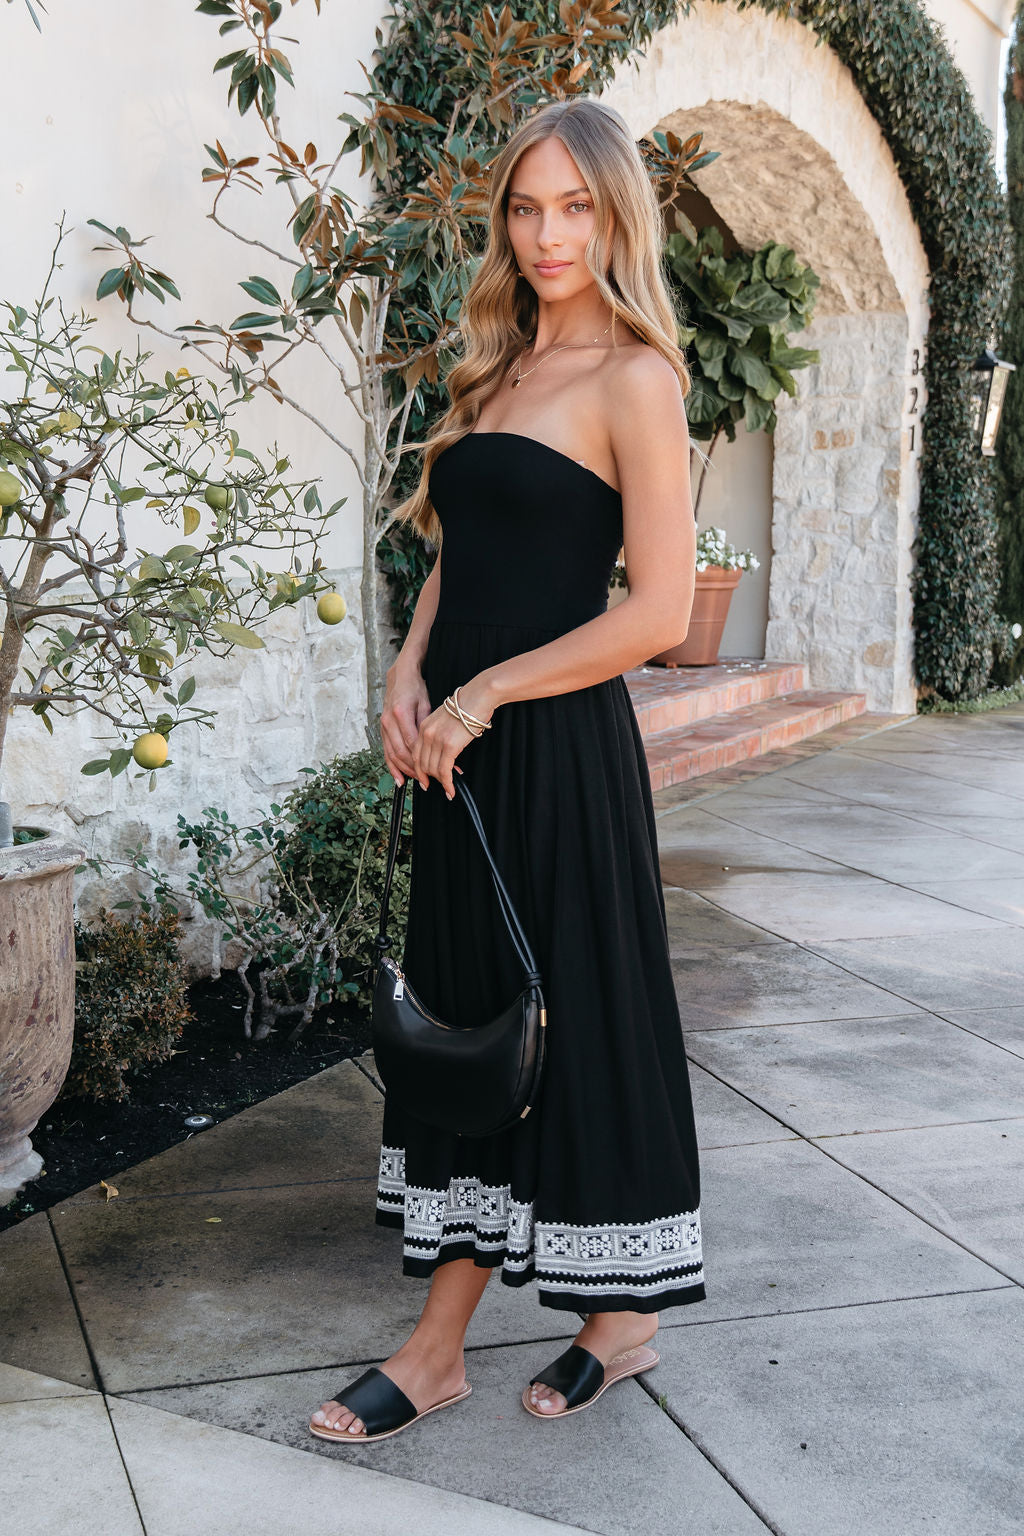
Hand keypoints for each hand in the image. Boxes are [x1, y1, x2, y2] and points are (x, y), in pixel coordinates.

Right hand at [380, 659, 432, 786]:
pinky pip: (386, 752)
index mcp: (401, 713)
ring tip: (417, 781)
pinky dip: (392, 767)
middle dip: (414, 769)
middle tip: (428, 780)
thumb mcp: (425, 703)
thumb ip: (425, 723)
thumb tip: (431, 745)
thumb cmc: (415, 689)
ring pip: (392, 755)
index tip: (436, 768)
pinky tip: (399, 779)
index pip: (411, 743)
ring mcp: (383, 726)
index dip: (423, 758)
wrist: (400, 677)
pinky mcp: (383, 730)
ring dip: (404, 770)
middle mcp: (389, 721)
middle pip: (401, 752)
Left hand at [411, 679, 494, 799]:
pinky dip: (447, 783)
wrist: (480, 695)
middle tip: (436, 787)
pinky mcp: (449, 745)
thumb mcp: (447, 718)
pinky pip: (444, 770)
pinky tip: (451, 789)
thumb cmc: (470, 705)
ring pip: (432, 769)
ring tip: (448, 788)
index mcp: (424, 726)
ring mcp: (437, 739)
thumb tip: (443, 750)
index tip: (424, 779)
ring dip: (440, 782)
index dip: (419, 769)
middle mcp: (427, 733)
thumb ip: (440, 733)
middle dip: (428, 778)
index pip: (415, 753)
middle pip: (421, 763)